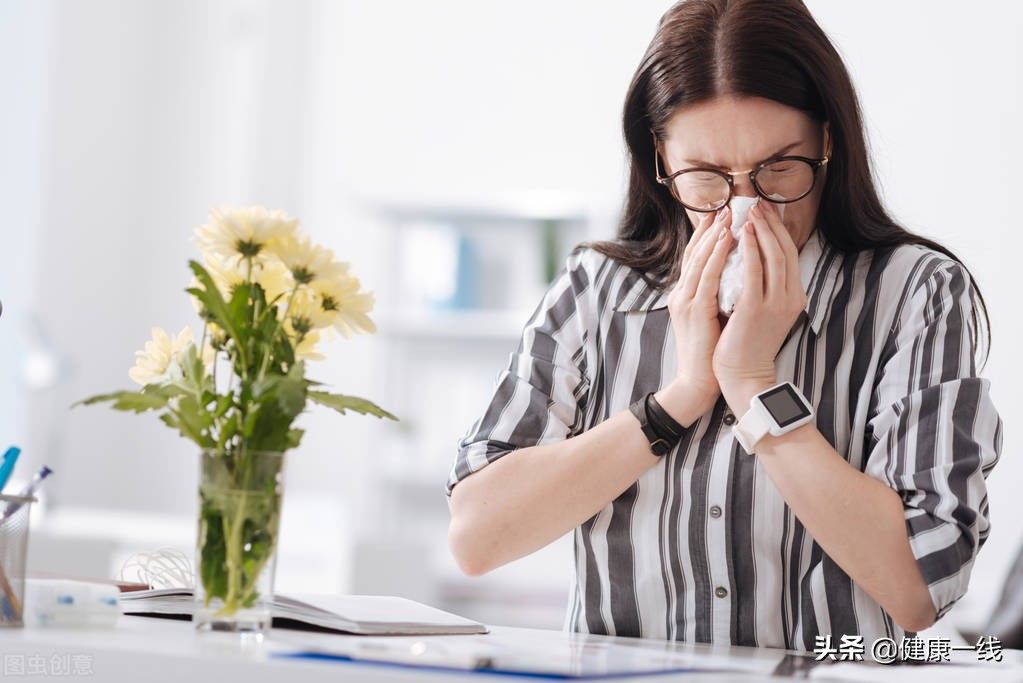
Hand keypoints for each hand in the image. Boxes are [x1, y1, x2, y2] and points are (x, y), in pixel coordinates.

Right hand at [659, 205, 734, 421]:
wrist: (699, 382)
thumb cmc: (711, 352)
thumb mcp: (713, 317)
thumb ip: (718, 295)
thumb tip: (737, 276)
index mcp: (686, 294)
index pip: (696, 256)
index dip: (707, 234)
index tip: (721, 214)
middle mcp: (682, 293)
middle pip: (695, 251)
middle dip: (711, 227)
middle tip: (726, 205)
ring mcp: (685, 300)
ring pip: (700, 259)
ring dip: (715, 234)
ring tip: (729, 214)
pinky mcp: (694, 310)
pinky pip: (707, 276)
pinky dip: (717, 255)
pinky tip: (728, 240)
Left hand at [712, 200, 806, 412]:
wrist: (744, 374)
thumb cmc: (747, 343)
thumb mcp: (763, 310)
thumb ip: (764, 287)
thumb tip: (753, 259)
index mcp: (794, 297)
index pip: (789, 255)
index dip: (779, 231)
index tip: (767, 211)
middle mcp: (790, 298)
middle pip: (784, 251)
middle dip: (771, 224)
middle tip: (757, 204)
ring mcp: (775, 303)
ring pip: (773, 257)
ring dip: (761, 231)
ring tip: (749, 212)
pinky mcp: (756, 309)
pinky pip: (754, 272)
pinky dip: (750, 250)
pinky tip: (742, 235)